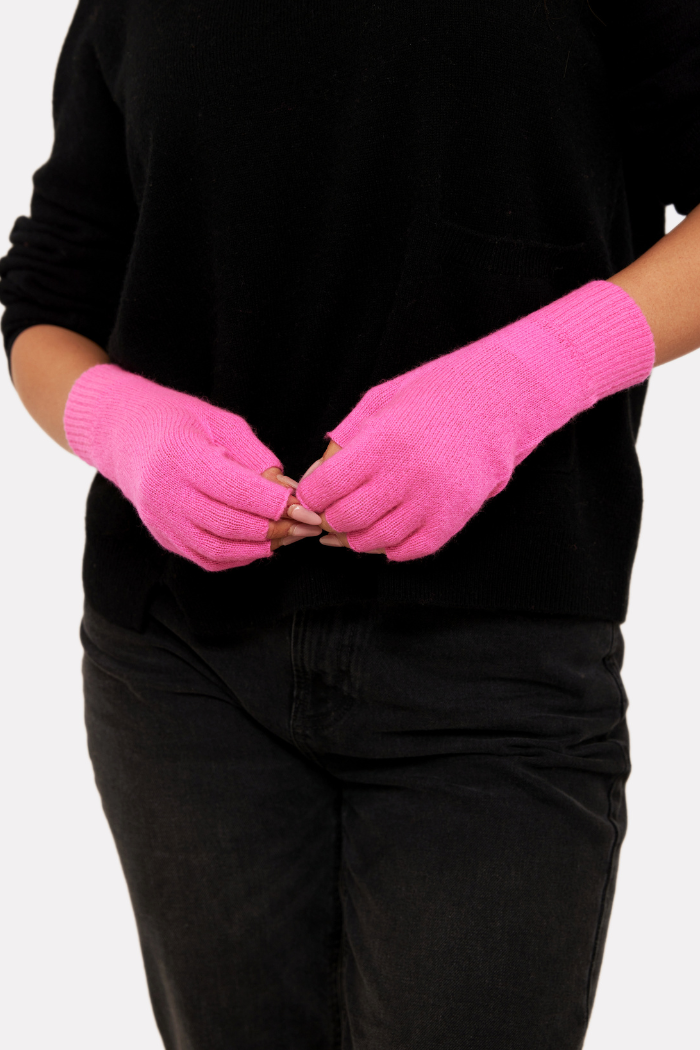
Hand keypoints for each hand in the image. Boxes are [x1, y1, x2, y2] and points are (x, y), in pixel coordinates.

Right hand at [63, 364, 322, 569]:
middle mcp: (167, 494)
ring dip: (259, 547)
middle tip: (308, 526)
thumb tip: (289, 490)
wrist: (124, 434)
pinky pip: (205, 558)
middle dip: (275, 528)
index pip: (235, 489)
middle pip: (228, 524)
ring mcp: (162, 520)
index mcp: (181, 457)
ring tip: (291, 536)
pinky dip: (238, 557)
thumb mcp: (220, 422)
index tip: (307, 505)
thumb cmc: (177, 420)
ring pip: (217, 549)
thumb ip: (255, 457)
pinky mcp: (164, 537)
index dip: (275, 502)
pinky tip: (261, 544)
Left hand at [296, 281, 655, 560]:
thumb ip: (347, 436)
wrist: (496, 400)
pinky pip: (412, 549)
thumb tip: (318, 472)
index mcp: (381, 442)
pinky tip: (389, 534)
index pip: (324, 489)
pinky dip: (394, 548)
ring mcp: (432, 499)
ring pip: (376, 540)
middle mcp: (405, 475)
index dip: (311, 496)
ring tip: (358, 525)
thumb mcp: (381, 402)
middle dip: (331, 518)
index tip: (314, 494)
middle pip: (345, 519)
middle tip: (333, 511)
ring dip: (359, 537)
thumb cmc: (434, 395)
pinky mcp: (454, 516)